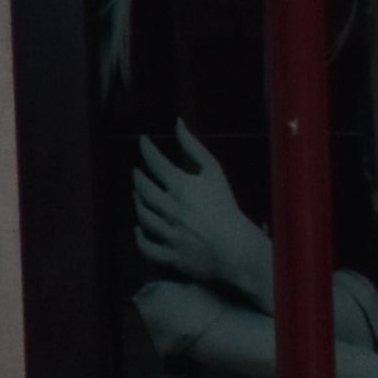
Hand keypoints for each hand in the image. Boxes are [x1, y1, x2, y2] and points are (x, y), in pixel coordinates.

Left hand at [125, 130, 272, 306]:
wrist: (240, 248)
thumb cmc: (228, 207)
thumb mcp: (214, 172)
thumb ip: (194, 147)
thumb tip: (177, 122)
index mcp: (181, 187)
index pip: (154, 162)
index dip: (146, 149)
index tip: (142, 141)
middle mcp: (170, 209)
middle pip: (142, 189)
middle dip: (138, 178)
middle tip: (138, 172)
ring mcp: (168, 233)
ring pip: (142, 216)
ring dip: (138, 203)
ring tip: (138, 196)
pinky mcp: (170, 255)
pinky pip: (146, 247)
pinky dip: (139, 237)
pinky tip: (138, 228)